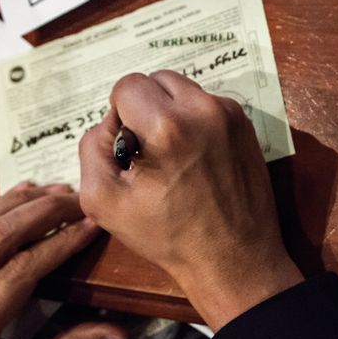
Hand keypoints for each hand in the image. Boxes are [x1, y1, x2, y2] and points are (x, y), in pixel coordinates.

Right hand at [78, 71, 302, 330]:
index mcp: (168, 126)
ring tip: (172, 155)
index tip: (128, 147)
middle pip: (157, 80)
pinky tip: (195, 158)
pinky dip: (195, 122)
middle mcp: (204, 110)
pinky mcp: (246, 125)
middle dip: (144, 108)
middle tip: (147, 150)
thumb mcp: (103, 201)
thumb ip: (91, 148)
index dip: (119, 116)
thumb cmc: (168, 236)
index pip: (127, 85)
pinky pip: (208, 106)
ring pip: (184, 90)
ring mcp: (231, 115)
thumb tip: (109, 122)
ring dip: (170, 112)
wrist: (234, 258)